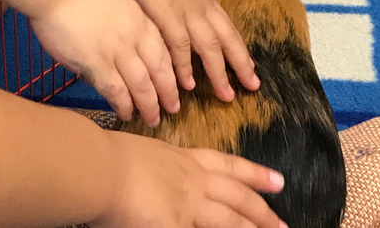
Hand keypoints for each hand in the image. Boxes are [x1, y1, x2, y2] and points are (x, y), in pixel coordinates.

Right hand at [30, 0, 178, 125]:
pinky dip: (124, 104)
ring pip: (142, 85)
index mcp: (139, 18)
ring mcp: (117, 50)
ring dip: (149, 105)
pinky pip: (117, 90)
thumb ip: (126, 25)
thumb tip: (128, 49)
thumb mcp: (115, 1)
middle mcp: (134, 36)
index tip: (176, 84)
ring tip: (153, 119)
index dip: (171, 70)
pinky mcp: (97, 63)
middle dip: (168, 93)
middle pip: (160, 70)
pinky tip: (127, 113)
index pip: (164, 50)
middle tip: (173, 109)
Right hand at [94, 132, 286, 227]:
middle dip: (262, 208)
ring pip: (230, 219)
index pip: (225, 165)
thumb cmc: (104, 157)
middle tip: (283, 221)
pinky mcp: (176, 224)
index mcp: (180, 159)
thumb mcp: (138, 158)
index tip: (276, 179)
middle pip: (236, 194)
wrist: (96, 166)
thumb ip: (155, 172)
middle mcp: (190, 180)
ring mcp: (187, 204)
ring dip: (254, 227)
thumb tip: (159, 186)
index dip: (252, 173)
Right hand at [112, 0, 259, 102]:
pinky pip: (180, 46)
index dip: (240, 50)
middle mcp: (201, 5)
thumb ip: (184, 0)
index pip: (228, 28)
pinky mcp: (165, 14)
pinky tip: (187, 83)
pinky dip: (185, 66)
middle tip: (251, 88)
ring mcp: (185, 10)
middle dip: (240, 66)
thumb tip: (184, 15)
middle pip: (227, 39)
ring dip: (219, 73)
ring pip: (210, 47)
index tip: (251, 69)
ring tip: (226, 96)